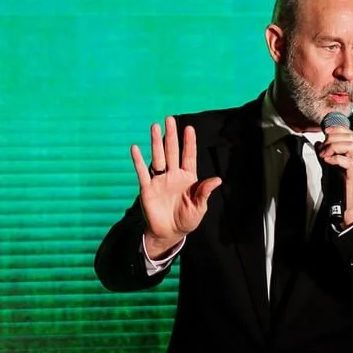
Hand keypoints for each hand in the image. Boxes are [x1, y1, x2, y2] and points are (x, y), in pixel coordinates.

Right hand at [130, 116, 221, 256]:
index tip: (189, 128)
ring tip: (154, 126)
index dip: (189, 143)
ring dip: (156, 142)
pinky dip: (138, 161)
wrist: (169, 233)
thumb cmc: (186, 220)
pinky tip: (135, 148)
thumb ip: (204, 192)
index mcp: (187, 178)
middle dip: (171, 136)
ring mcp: (159, 180)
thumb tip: (217, 179)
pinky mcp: (147, 188)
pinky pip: (142, 172)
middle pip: (171, 152)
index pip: (188, 156)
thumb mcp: (199, 208)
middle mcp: (173, 175)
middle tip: (169, 119)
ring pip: (157, 157)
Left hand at [318, 122, 352, 226]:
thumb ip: (325, 153)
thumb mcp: (329, 165)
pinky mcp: (352, 175)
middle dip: (334, 137)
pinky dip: (335, 158)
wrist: (346, 204)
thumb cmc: (338, 186)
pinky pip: (347, 161)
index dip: (338, 128)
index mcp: (351, 154)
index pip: (350, 133)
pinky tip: (327, 161)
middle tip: (323, 147)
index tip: (325, 131)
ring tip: (324, 155)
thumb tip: (318, 143)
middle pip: (351, 137)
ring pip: (351, 146)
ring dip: (334, 147)